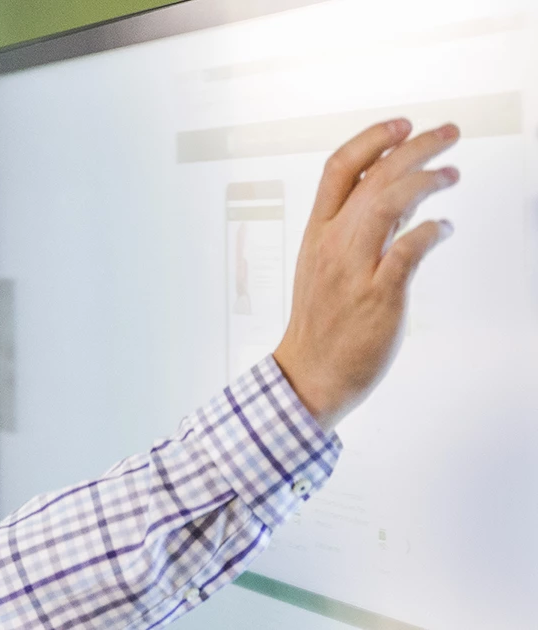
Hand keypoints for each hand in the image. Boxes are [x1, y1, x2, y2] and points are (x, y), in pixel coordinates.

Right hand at [273, 119, 458, 432]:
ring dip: (426, 180)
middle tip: (448, 132)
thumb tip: (402, 198)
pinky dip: (432, 231)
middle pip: (373, 177)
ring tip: (452, 173)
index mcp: (317, 232)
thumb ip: (360, 229)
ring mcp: (355, 268)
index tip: (403, 123)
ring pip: (389, 203)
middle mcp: (333, 244)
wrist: (310, 372)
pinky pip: (408, 250)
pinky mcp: (378, 295)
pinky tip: (444, 227)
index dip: (372, 139)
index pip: (339, 169)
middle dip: (415, 146)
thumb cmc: (321, 323)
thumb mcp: (325, 266)